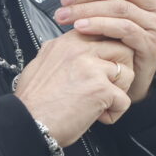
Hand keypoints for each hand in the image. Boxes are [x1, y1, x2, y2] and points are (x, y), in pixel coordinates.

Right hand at [13, 30, 134, 146]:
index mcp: (67, 41)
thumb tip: (72, 50)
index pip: (104, 33)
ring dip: (119, 92)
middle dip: (121, 71)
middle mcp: (80, 49)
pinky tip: (97, 117)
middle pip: (122, 49)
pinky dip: (113, 114)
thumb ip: (61, 53)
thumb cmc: (32, 101)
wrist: (26, 122)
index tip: (104, 69)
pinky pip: (124, 100)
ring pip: (128, 73)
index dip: (110, 54)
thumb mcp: (41, 63)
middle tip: (108, 87)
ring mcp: (92, 67)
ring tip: (101, 103)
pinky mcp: (100, 89)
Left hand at [54, 0, 155, 103]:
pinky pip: (123, 29)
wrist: (127, 74)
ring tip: (64, 16)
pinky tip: (79, 28)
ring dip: (88, 9)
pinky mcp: (152, 44)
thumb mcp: (112, 6)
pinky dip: (99, 25)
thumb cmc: (116, 36)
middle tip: (63, 0)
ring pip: (120, 8)